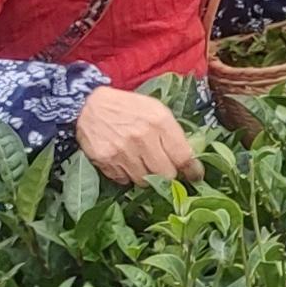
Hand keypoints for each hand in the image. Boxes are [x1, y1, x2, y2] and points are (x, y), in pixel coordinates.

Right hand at [74, 85, 201, 185]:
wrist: (89, 106)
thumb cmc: (128, 107)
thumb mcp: (156, 110)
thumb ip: (172, 132)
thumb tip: (188, 158)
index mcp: (160, 122)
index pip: (183, 156)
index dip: (192, 170)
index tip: (195, 176)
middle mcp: (143, 138)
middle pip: (166, 174)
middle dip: (169, 175)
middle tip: (167, 169)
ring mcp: (123, 152)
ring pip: (145, 181)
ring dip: (148, 176)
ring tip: (144, 163)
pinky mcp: (106, 162)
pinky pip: (124, 181)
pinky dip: (128, 176)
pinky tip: (127, 162)